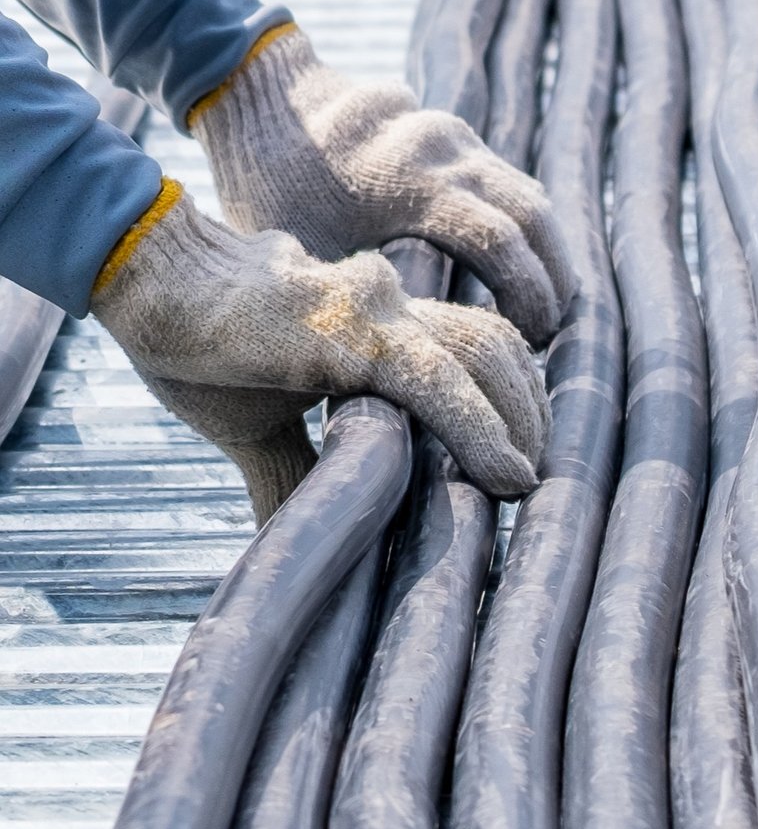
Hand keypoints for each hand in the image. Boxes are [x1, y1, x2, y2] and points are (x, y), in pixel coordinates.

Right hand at [92, 184, 548, 522]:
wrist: (151, 284)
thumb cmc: (200, 348)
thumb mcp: (258, 426)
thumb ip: (299, 471)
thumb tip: (304, 544)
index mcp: (380, 323)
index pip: (473, 349)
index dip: (507, 399)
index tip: (518, 460)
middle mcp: (394, 307)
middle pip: (495, 346)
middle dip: (528, 410)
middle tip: (535, 478)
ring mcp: (378, 313)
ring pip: (483, 356)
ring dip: (518, 423)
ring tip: (527, 484)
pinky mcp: (353, 333)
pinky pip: (438, 378)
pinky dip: (480, 427)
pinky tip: (506, 472)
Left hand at [190, 26, 572, 347]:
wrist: (263, 100)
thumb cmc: (270, 189)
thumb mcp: (304, 256)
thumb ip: (353, 305)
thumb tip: (396, 383)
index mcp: (409, 181)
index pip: (499, 240)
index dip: (526, 294)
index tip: (530, 341)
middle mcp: (445, 149)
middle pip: (533, 214)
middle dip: (553, 276)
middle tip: (551, 332)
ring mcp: (455, 135)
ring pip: (528, 193)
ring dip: (545, 250)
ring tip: (545, 306)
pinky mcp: (454, 135)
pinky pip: (507, 182)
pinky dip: (523, 227)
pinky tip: (518, 266)